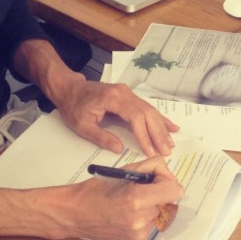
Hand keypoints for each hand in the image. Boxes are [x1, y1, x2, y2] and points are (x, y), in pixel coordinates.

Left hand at [12, 38, 177, 155]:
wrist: (69, 89)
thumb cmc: (73, 106)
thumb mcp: (82, 126)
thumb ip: (101, 137)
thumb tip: (120, 149)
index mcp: (113, 98)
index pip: (135, 117)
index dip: (145, 135)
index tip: (150, 150)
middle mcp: (124, 93)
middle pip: (147, 113)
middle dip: (158, 133)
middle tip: (167, 150)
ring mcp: (128, 93)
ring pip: (150, 110)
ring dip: (161, 127)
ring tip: (171, 142)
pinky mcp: (129, 96)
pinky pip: (147, 107)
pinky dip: (159, 118)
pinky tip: (171, 126)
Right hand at [68, 156, 183, 239]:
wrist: (76, 213)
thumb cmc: (96, 190)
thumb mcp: (125, 170)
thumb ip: (152, 167)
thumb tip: (169, 174)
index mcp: (138, 198)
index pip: (175, 190)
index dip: (167, 181)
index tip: (157, 180)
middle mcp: (141, 218)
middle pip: (169, 201)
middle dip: (159, 193)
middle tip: (140, 190)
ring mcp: (140, 232)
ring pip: (161, 212)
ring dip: (152, 206)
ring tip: (131, 203)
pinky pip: (152, 224)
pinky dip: (145, 217)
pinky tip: (128, 213)